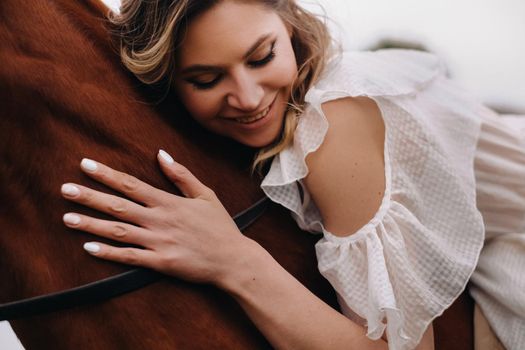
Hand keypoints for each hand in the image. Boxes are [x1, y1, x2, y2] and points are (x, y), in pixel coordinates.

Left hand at [61, 150, 254, 285]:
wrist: (233, 260)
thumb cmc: (220, 227)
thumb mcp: (206, 195)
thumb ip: (182, 175)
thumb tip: (161, 154)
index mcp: (169, 202)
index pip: (131, 184)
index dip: (107, 174)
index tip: (85, 165)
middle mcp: (160, 220)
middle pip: (118, 206)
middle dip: (90, 196)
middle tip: (65, 189)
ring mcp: (159, 242)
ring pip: (118, 231)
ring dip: (91, 224)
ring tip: (67, 217)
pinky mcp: (160, 263)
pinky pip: (129, 257)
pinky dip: (108, 253)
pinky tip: (88, 248)